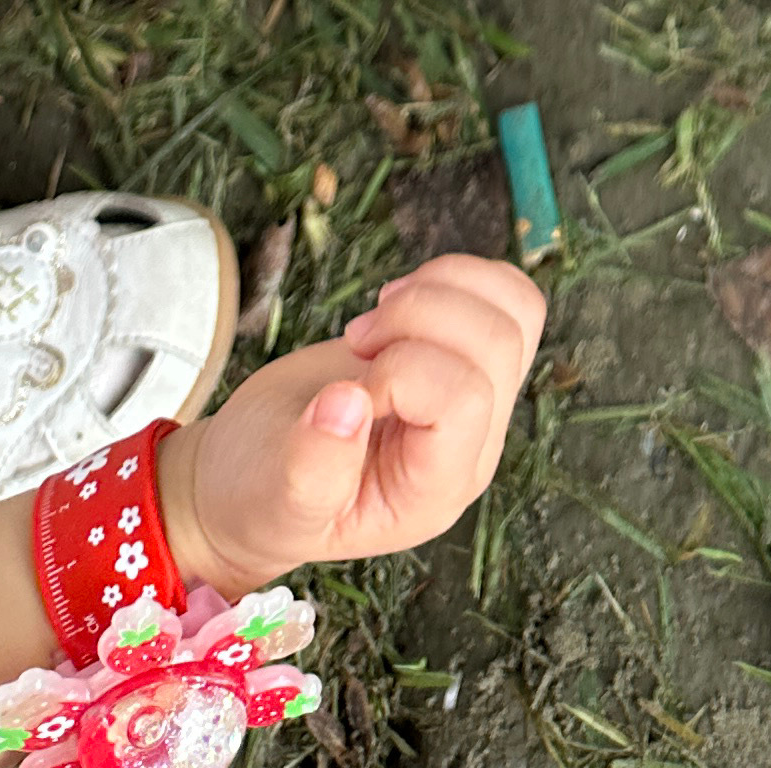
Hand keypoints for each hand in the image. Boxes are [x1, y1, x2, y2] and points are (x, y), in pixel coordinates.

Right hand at [162, 255, 543, 593]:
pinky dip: (454, 276)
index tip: (345, 388)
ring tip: (379, 316)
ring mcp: (475, 397)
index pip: (464, 401)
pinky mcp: (465, 356)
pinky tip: (396, 305)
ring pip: (515, 310)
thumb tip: (348, 402)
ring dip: (441, 288)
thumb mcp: (272, 494)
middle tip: (357, 339)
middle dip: (421, 316)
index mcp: (434, 491)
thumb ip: (311, 464)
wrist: (256, 470)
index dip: (404, 372)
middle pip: (498, 343)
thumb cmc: (261, 492)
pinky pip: (503, 293)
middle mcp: (471, 444)